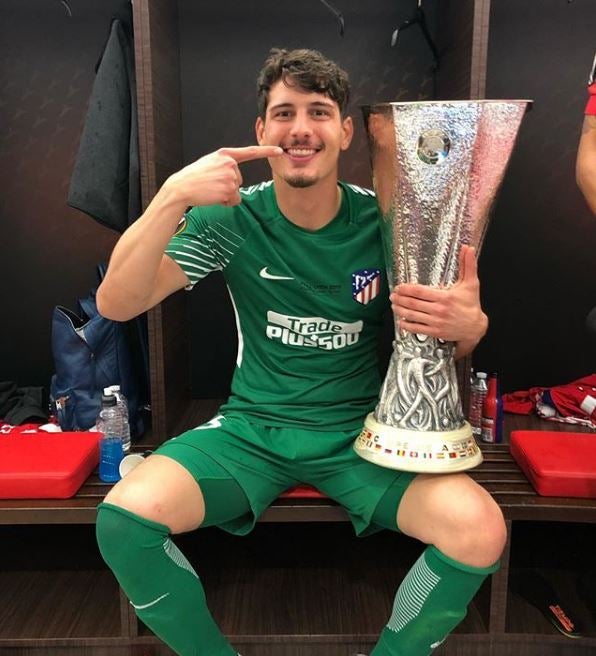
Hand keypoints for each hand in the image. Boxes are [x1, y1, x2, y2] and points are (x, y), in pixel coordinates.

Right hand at [165, 145, 282, 206]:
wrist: (182, 187)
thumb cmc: (194, 178)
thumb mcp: (210, 163)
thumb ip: (224, 165)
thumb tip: (235, 179)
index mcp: (225, 154)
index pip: (250, 152)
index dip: (266, 151)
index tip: (279, 151)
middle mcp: (230, 163)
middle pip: (240, 180)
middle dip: (228, 186)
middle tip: (211, 184)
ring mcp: (230, 176)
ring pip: (237, 191)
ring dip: (225, 195)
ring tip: (210, 190)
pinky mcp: (230, 189)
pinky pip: (234, 200)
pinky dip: (225, 202)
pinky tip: (213, 196)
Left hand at [389, 245, 487, 346]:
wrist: (475, 327)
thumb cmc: (471, 305)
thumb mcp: (471, 283)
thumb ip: (468, 265)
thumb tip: (468, 249)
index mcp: (445, 297)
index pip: (420, 291)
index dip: (407, 289)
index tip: (399, 287)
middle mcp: (439, 310)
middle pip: (413, 303)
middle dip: (400, 299)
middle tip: (392, 296)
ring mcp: (436, 322)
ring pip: (413, 315)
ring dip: (400, 310)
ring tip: (394, 306)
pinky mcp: (435, 332)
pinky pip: (417, 329)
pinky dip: (407, 325)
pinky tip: (401, 321)